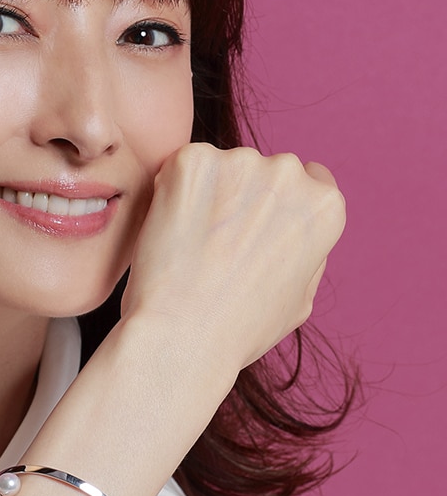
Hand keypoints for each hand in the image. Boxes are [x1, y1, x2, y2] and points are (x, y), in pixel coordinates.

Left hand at [121, 143, 345, 371]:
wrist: (182, 333)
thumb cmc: (239, 328)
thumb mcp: (300, 299)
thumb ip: (308, 253)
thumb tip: (298, 228)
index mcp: (324, 206)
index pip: (310, 181)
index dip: (279, 207)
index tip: (254, 231)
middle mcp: (289, 175)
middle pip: (265, 170)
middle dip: (243, 196)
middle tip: (217, 244)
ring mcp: (240, 163)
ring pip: (222, 166)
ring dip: (207, 192)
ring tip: (192, 244)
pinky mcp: (192, 162)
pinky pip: (182, 167)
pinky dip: (173, 190)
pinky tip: (171, 230)